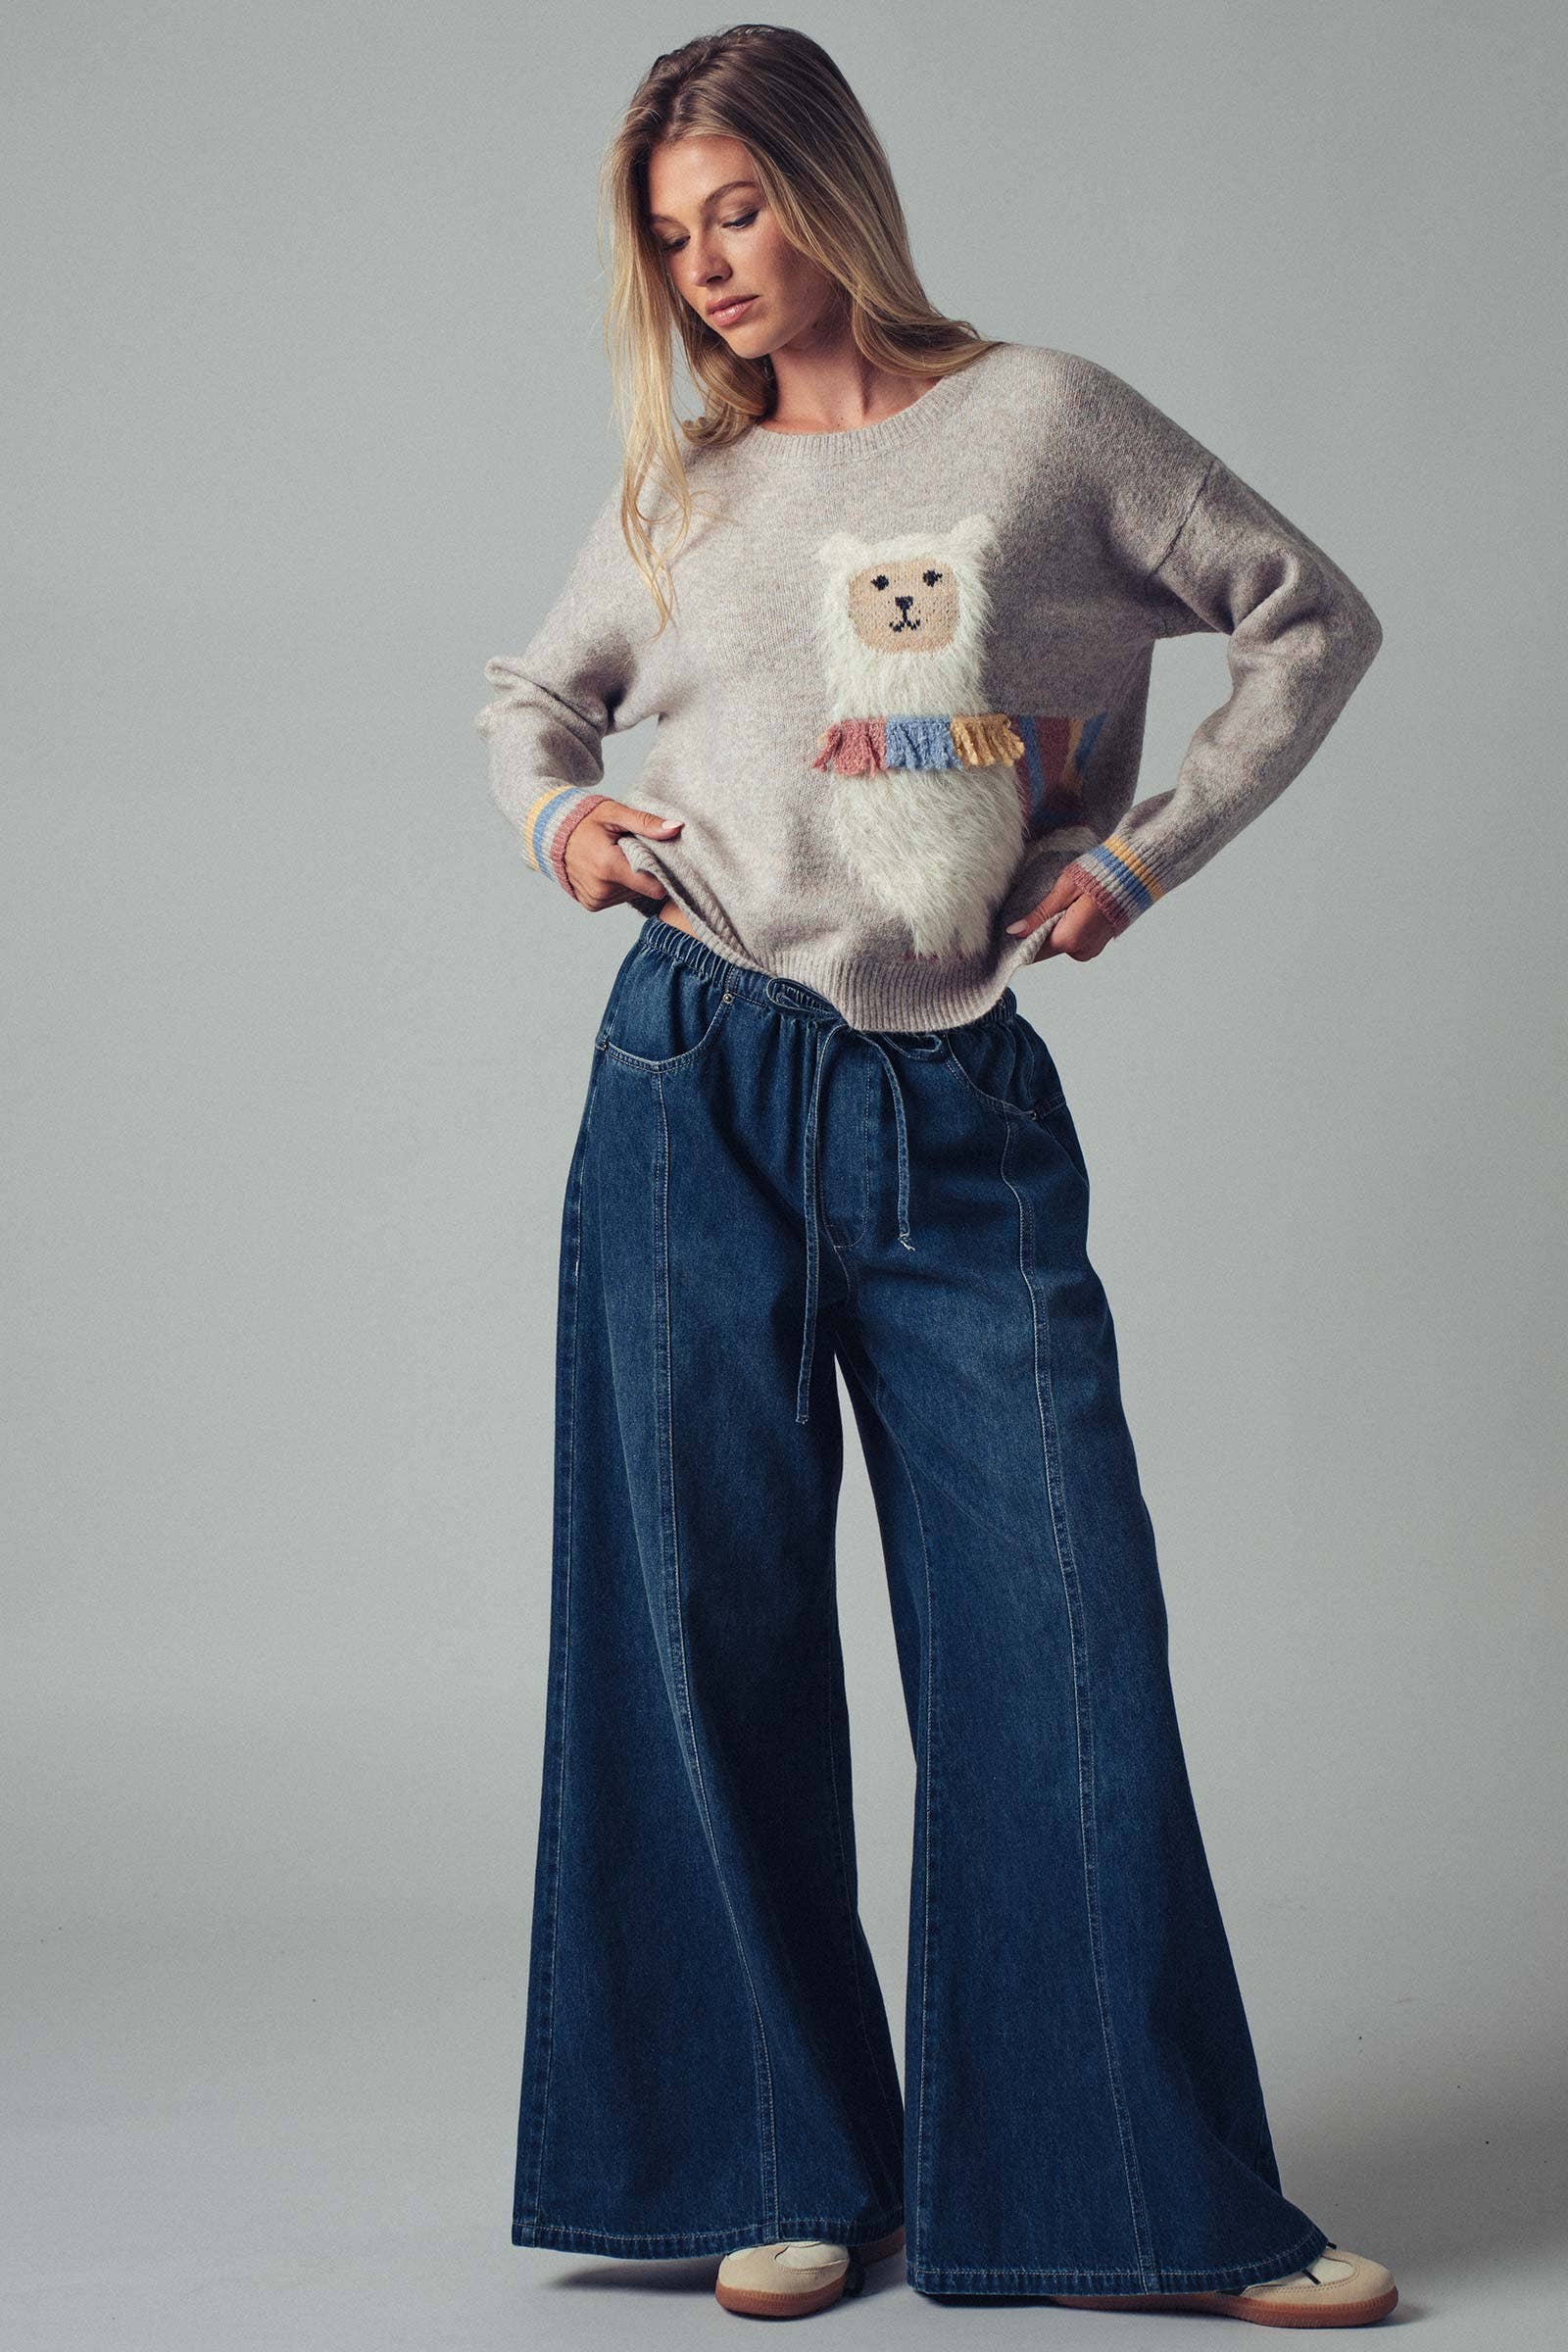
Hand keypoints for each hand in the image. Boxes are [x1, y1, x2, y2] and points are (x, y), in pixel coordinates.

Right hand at [563, 799, 684, 913]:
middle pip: (644, 889)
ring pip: (632, 894)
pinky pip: (618, 898)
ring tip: (617, 857)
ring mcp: (595, 899)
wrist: (551, 832)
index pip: (654, 886)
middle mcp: (602, 889)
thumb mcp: (616, 813)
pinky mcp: (591, 904)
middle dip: (643, 871)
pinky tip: (607, 869)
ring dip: (631, 878)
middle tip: (630, 850)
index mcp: (609, 867)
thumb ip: (646, 823)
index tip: (656, 857)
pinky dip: (618, 885)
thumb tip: (676, 828)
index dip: (661, 872)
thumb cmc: (585, 819)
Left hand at [1006, 873, 1115, 961]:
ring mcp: (1090, 950)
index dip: (1019, 941)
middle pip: (1045, 948)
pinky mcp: (1096, 945)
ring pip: (1058, 944)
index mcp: (1069, 939)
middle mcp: (1080, 951)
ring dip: (1051, 929)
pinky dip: (1065, 929)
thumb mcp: (1064, 890)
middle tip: (1034, 908)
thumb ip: (1040, 914)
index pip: (1032, 951)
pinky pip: (1072, 941)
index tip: (1010, 927)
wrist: (1135, 875)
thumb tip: (1015, 931)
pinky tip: (1068, 911)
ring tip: (1056, 905)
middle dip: (1036, 932)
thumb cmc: (1100, 877)